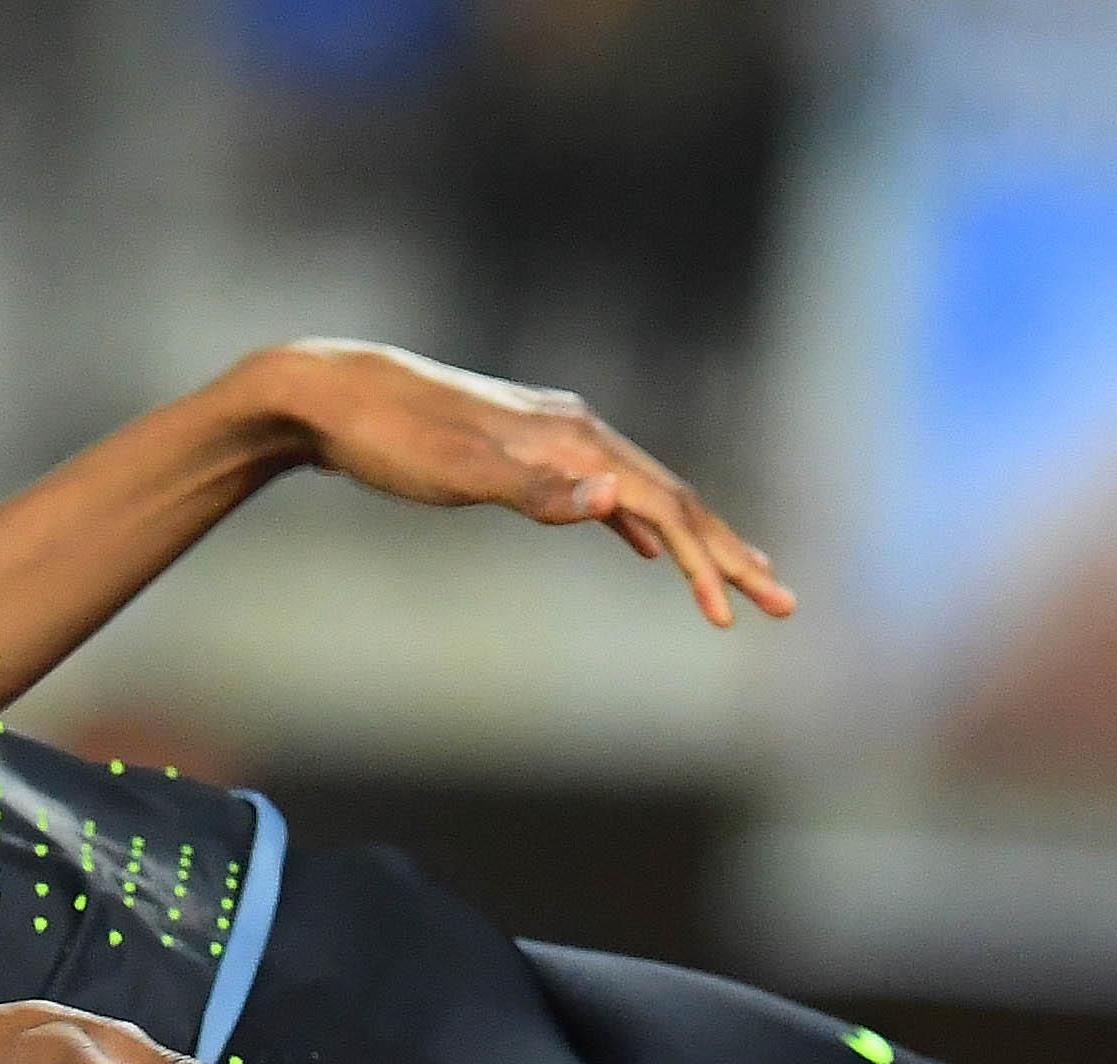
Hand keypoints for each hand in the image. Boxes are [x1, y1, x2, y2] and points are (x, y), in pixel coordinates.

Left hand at [248, 339, 792, 626]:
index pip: (663, 507)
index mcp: (573, 439)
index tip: (734, 617)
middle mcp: (576, 430)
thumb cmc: (388, 438)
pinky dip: (639, 525)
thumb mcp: (456, 471)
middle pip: (674, 498)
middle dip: (729, 553)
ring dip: (694, 541)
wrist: (333, 393)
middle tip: (783, 602)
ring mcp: (555, 438)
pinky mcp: (529, 450)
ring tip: (736, 579)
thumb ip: (534, 491)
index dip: (706, 563)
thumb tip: (613, 501)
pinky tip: (644, 549)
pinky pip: (607, 493)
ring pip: (645, 494)